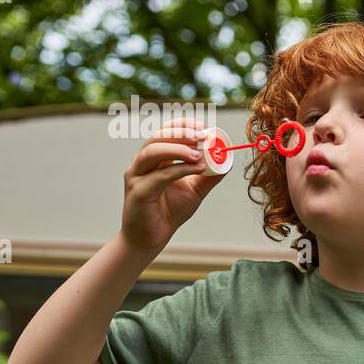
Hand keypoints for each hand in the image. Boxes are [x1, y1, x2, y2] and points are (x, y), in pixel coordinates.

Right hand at [120, 118, 227, 251]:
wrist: (151, 238)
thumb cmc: (169, 211)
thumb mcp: (195, 190)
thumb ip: (209, 176)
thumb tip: (227, 160)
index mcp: (153, 159)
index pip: (164, 133)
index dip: (181, 125)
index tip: (202, 126)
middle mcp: (141, 164)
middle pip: (156, 138)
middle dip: (180, 133)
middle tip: (202, 135)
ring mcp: (136, 176)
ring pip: (152, 152)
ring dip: (177, 149)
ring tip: (198, 154)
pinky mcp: (138, 192)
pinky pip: (158, 176)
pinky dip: (178, 169)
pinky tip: (196, 168)